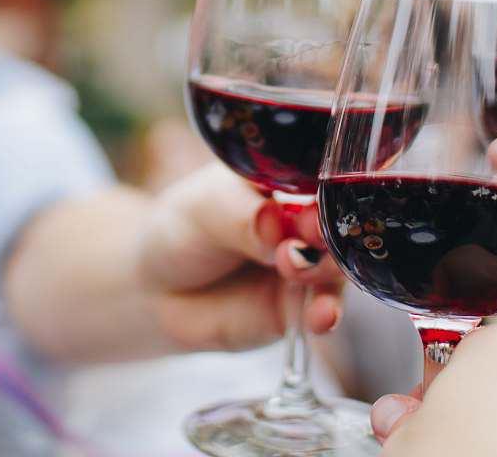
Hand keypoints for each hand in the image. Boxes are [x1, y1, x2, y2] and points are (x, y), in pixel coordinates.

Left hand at [139, 164, 343, 351]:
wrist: (159, 290)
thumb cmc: (184, 232)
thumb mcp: (205, 211)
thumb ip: (242, 217)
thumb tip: (273, 221)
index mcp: (289, 181)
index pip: (322, 177)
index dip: (322, 189)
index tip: (308, 203)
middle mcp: (306, 221)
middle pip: (337, 222)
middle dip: (326, 230)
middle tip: (306, 234)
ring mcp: (308, 265)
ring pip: (336, 266)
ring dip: (325, 269)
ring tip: (295, 269)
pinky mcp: (302, 306)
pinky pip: (324, 309)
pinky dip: (326, 313)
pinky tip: (320, 317)